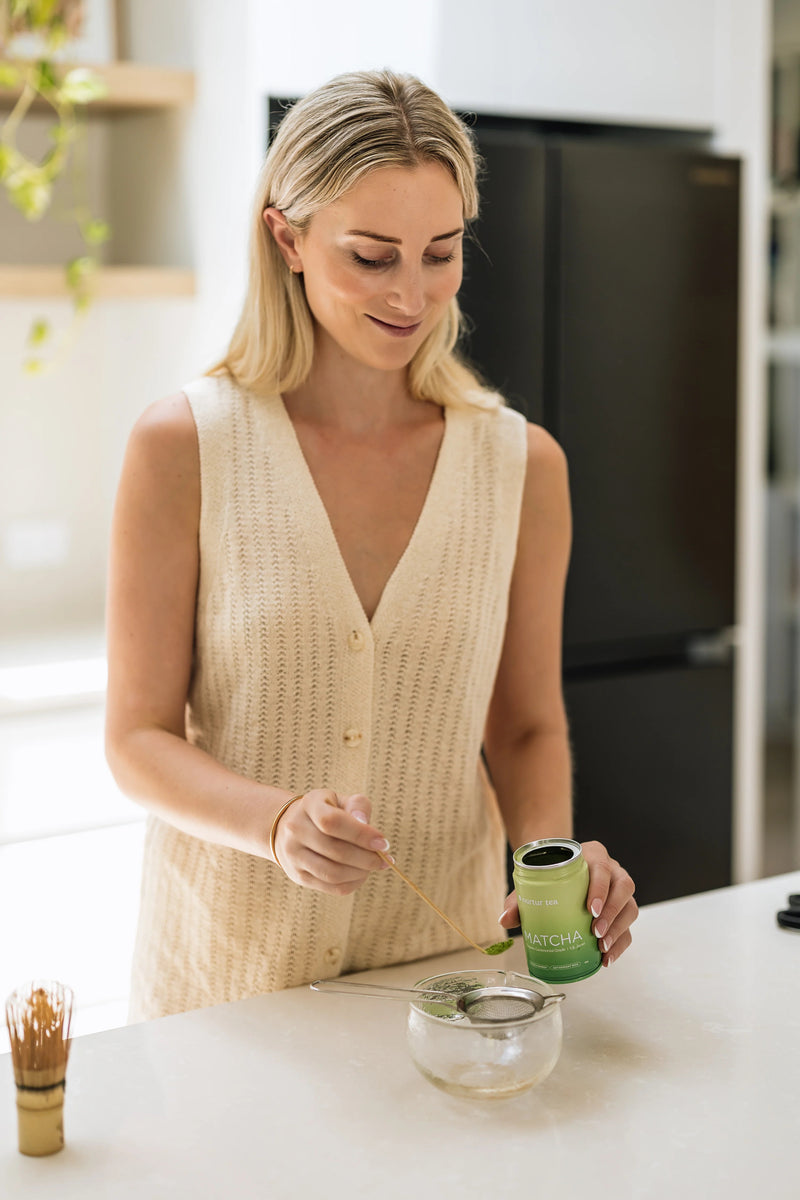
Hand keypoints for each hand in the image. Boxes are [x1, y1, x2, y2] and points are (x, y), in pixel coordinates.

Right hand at [272, 789, 390, 894]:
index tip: (383, 843)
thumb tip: (365, 824)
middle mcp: (296, 829)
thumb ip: (357, 807)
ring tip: (373, 866)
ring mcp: (293, 855)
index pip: (333, 822)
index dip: (361, 834)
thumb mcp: (341, 801)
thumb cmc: (327, 811)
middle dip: (366, 858)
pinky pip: (330, 887)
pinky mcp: (298, 876)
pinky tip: (362, 875)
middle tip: (385, 859)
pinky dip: (352, 884)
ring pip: (333, 873)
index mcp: (310, 804)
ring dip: (360, 873)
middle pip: (335, 850)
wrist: (290, 828)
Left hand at [498, 840, 637, 965]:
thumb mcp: (534, 882)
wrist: (560, 871)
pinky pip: (629, 927)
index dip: (600, 888)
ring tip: (601, 948)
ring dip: (618, 930)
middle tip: (595, 933)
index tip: (590, 909)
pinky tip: (607, 958)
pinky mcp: (623, 909)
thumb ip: (519, 899)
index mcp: (593, 855)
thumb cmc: (550, 875)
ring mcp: (620, 890)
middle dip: (611, 913)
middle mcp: (613, 870)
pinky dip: (620, 944)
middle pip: (623, 887)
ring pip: (630, 907)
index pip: (603, 868)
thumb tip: (504, 920)